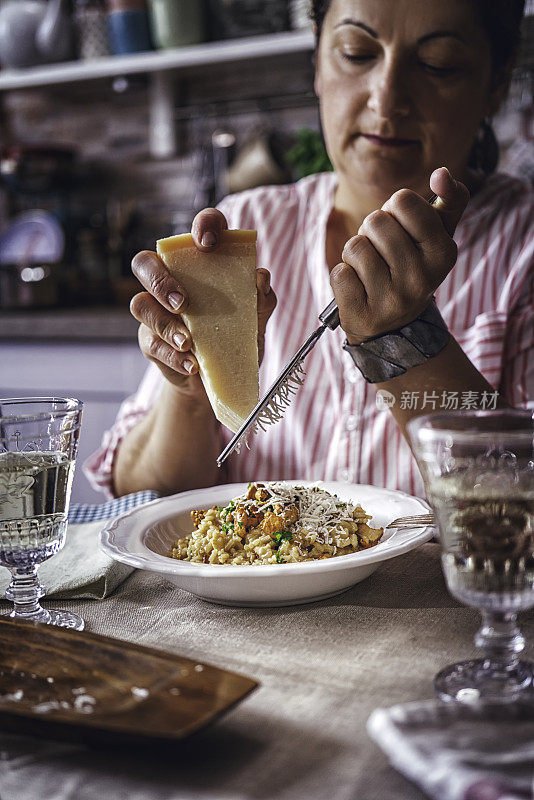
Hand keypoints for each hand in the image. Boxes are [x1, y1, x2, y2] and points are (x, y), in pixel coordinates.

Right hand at [130, 208, 276, 393]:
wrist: (225, 377)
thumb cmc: (238, 337)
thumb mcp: (256, 320)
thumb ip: (261, 299)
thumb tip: (260, 278)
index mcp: (203, 263)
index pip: (200, 228)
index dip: (202, 225)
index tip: (208, 243)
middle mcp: (173, 279)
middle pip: (145, 262)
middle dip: (160, 280)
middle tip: (183, 303)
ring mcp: (157, 310)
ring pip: (140, 304)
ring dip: (164, 324)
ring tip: (188, 342)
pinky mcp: (151, 340)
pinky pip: (151, 342)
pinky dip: (172, 355)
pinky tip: (191, 363)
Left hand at [330, 167, 469, 344]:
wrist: (392, 326)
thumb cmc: (411, 267)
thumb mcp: (436, 236)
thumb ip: (449, 199)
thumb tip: (442, 173)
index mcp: (444, 253)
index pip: (403, 201)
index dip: (393, 209)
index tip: (401, 228)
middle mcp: (422, 279)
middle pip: (375, 221)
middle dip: (371, 232)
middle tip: (383, 254)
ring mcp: (392, 300)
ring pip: (355, 246)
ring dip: (355, 254)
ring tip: (369, 271)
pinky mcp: (363, 314)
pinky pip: (339, 273)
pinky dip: (342, 275)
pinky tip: (358, 288)